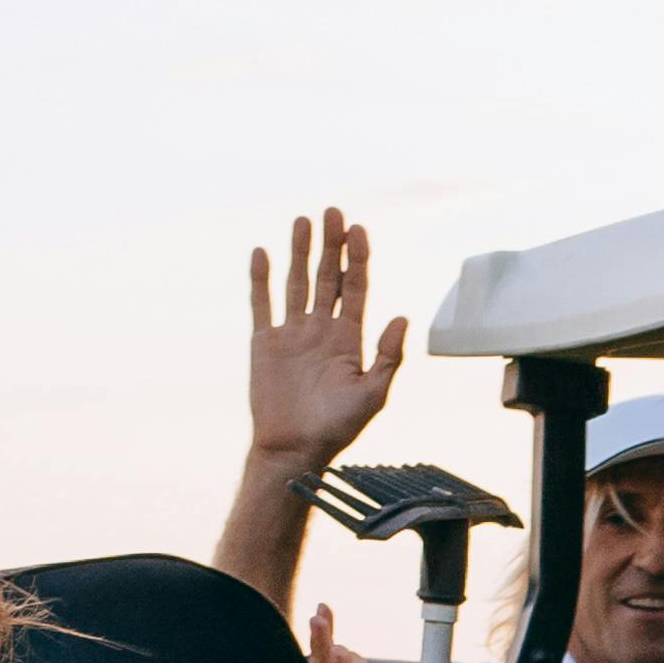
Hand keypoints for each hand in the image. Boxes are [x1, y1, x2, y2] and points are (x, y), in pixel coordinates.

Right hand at [241, 208, 406, 481]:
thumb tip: (401, 317)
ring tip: (303, 220)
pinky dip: (261, 279)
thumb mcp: (372, 394)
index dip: (358, 259)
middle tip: (333, 212)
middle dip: (331, 245)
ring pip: (296, 283)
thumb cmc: (336, 429)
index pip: (356, 288)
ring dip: (300, 252)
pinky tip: (262, 252)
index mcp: (349, 339)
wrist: (294, 450)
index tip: (359, 229)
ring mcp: (292, 334)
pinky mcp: (265, 344)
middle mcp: (321, 330)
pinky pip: (262, 305)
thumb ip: (388, 356)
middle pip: (327, 277)